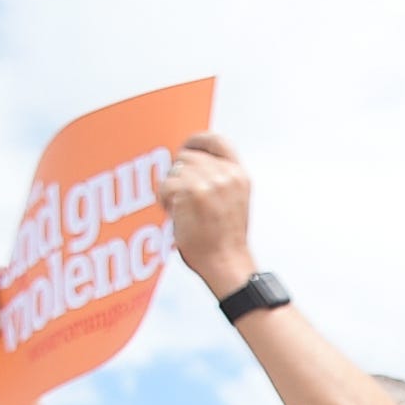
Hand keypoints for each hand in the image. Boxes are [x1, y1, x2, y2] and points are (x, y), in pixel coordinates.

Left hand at [164, 130, 255, 297]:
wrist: (226, 263)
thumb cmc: (224, 240)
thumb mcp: (233, 201)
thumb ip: (219, 178)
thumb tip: (190, 161)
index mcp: (239, 175)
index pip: (217, 141)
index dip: (197, 141)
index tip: (186, 148)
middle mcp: (227, 175)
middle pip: (188, 156)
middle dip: (179, 174)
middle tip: (183, 199)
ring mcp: (211, 182)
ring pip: (175, 169)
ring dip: (171, 188)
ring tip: (181, 209)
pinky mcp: (193, 191)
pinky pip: (166, 184)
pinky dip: (164, 199)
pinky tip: (175, 213)